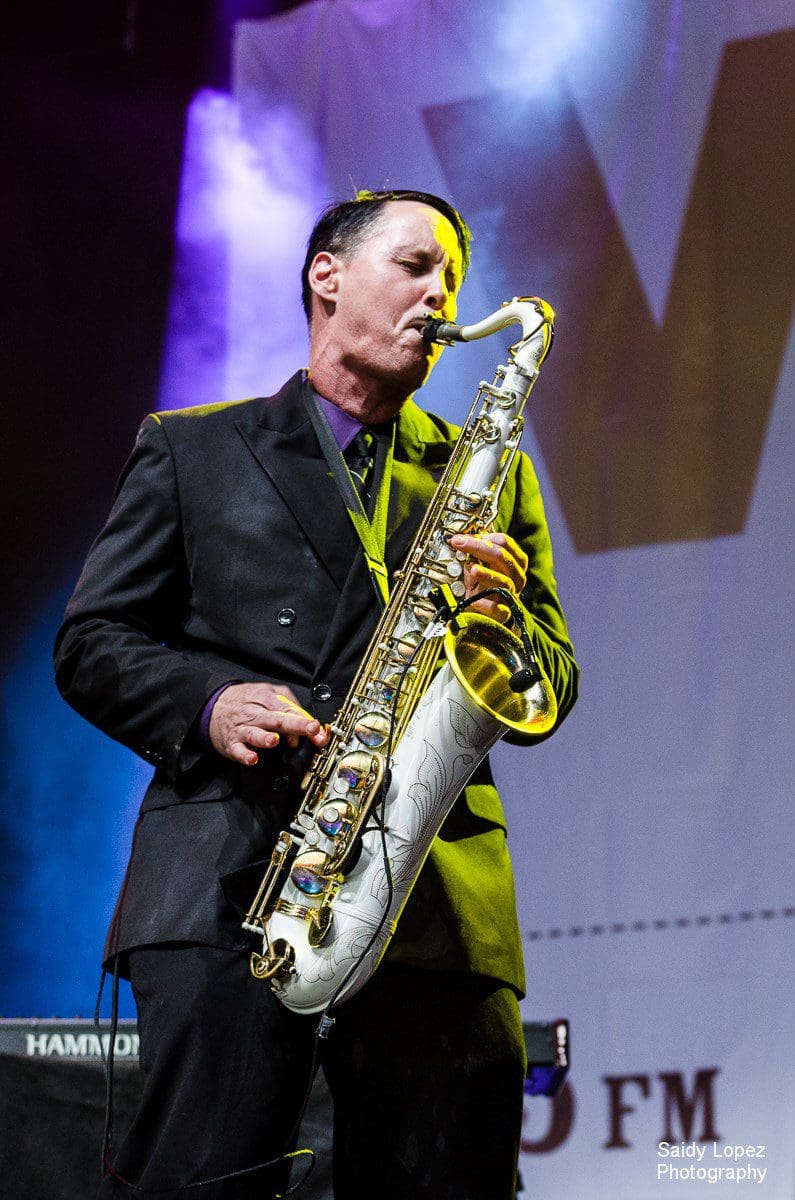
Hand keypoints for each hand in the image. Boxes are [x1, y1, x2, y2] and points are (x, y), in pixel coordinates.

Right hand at [209, 682, 328, 766]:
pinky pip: (238, 750)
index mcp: (266, 699)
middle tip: (311, 730)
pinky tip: (252, 758)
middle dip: (296, 725)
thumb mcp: (267, 692)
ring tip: (275, 741)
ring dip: (265, 738)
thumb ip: (287, 702)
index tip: (318, 729)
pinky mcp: (232, 743)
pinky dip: (244, 755)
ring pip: (255, 734)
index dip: (305, 720)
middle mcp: (255, 714)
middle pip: (277, 719)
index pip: (289, 710)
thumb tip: (305, 719)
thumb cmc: (246, 701)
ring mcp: (242, 729)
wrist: (214, 705)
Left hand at [448, 531, 527, 623]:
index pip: (504, 542)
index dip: (482, 536)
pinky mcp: (505, 613)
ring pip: (504, 581)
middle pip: (502, 556)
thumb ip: (474, 554)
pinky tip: (475, 601)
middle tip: (458, 543)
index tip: (462, 537)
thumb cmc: (484, 587)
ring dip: (487, 573)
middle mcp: (517, 576)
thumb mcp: (480, 566)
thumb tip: (460, 540)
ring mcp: (512, 594)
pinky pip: (498, 609)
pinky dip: (485, 604)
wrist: (487, 613)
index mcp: (515, 560)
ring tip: (473, 569)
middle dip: (478, 547)